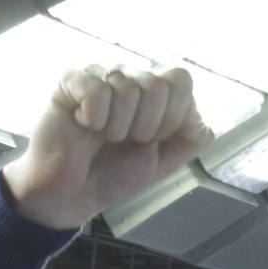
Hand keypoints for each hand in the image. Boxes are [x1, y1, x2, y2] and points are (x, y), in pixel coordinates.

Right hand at [0, 66, 213, 231]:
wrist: (75, 192)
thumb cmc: (117, 172)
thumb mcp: (167, 160)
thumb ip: (193, 136)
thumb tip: (194, 111)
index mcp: (155, 91)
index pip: (181, 80)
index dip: (171, 118)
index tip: (152, 140)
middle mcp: (130, 76)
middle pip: (157, 85)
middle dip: (144, 128)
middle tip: (124, 141)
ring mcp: (101, 76)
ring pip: (128, 90)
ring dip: (116, 129)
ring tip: (102, 136)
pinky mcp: (72, 80)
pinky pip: (97, 91)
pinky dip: (94, 119)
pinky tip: (83, 124)